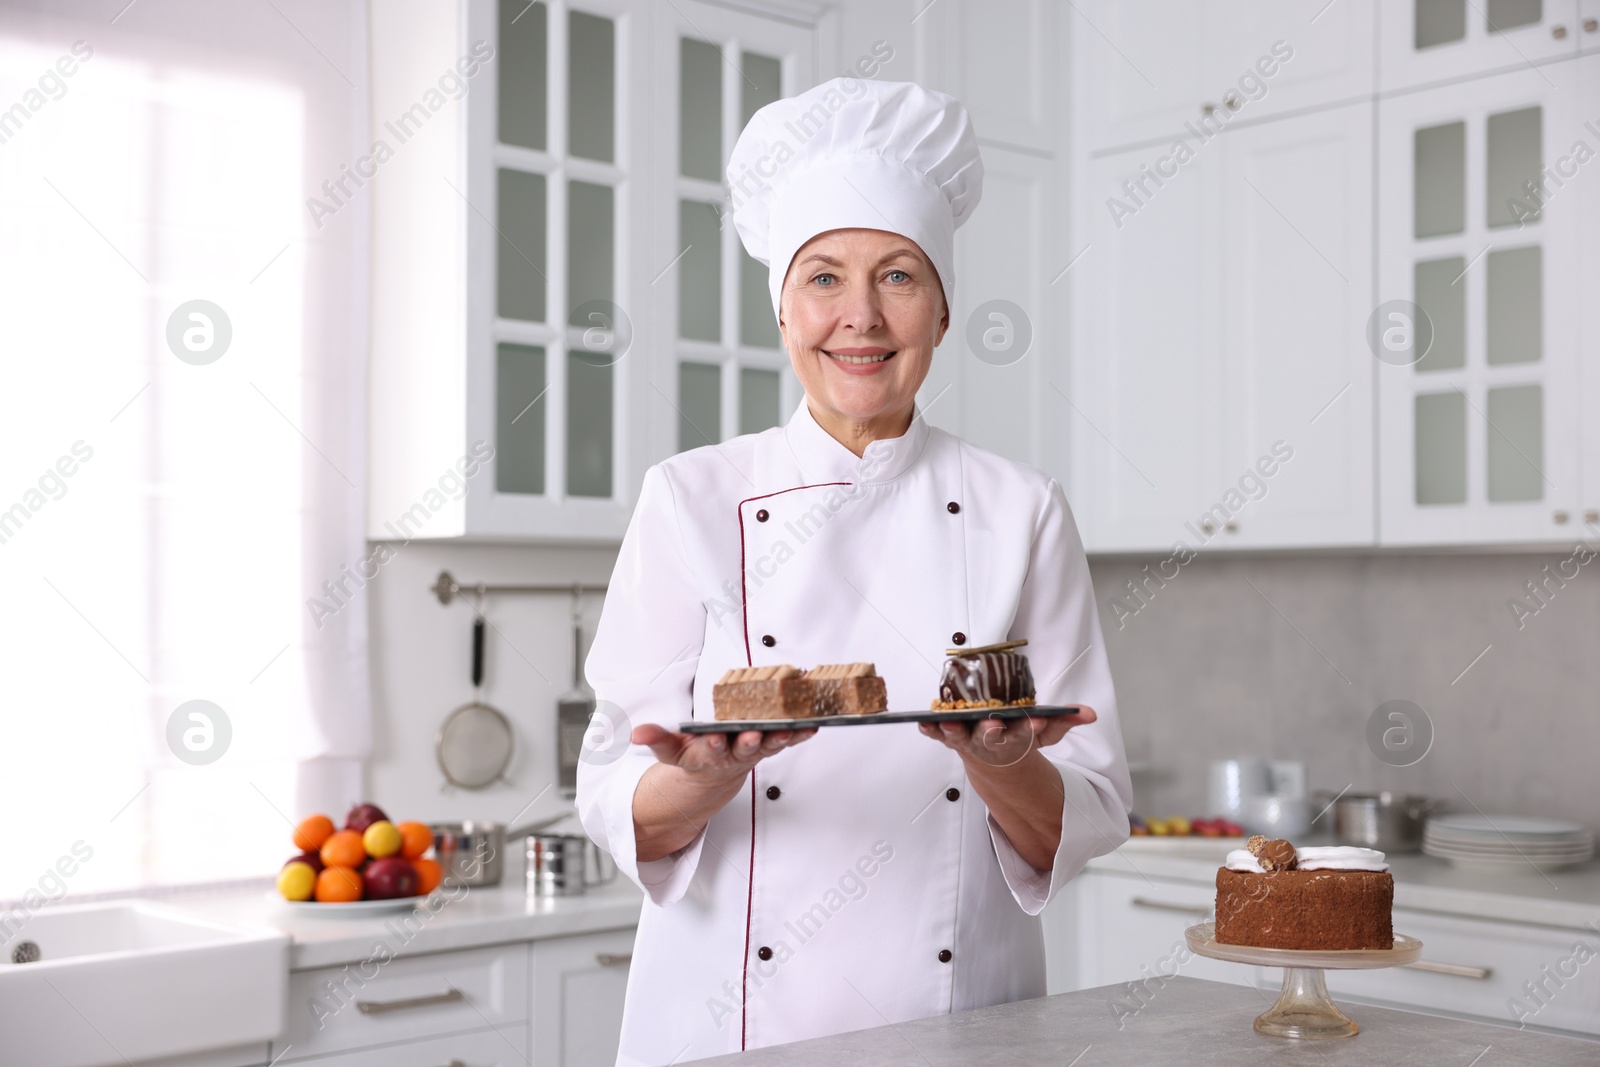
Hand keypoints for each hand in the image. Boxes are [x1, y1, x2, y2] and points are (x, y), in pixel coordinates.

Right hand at [631, 723, 816, 782]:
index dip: (710, 746)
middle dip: (748, 743)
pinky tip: (812, 725)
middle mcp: (733, 756)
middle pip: (742, 750)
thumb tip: (636, 734)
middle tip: (753, 735)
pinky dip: (800, 734)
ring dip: (781, 738)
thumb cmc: (694, 756)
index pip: (707, 752)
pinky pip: (787, 740)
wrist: (716, 776)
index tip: (712, 738)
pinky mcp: (769, 747)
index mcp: (706, 756)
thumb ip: (657, 740)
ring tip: (791, 728)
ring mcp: (754, 753)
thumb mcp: (671, 751)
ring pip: (769, 745)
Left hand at [917, 707, 1095, 769]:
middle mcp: (990, 741)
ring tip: (948, 722)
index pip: (1026, 734)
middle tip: (993, 725)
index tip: (1037, 723)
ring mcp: (967, 740)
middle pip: (991, 738)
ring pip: (960, 737)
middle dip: (992, 731)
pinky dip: (929, 729)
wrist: (993, 762)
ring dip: (954, 731)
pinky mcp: (949, 736)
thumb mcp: (1044, 734)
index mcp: (1015, 739)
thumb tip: (1089, 714)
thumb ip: (1064, 722)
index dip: (1032, 729)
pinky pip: (936, 734)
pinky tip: (922, 721)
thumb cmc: (1017, 739)